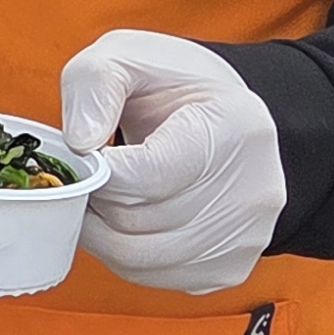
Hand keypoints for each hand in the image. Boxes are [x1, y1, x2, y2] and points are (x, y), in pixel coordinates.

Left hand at [59, 30, 285, 294]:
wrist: (224, 117)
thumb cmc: (171, 87)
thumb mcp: (127, 57)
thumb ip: (95, 85)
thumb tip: (79, 143)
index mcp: (235, 127)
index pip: (149, 175)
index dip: (98, 172)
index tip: (83, 158)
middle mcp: (254, 189)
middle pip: (139, 220)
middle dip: (95, 200)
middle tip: (85, 177)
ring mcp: (248, 236)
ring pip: (140, 258)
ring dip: (102, 232)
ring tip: (99, 197)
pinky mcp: (232, 267)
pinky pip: (154, 277)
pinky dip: (124, 255)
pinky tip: (126, 219)